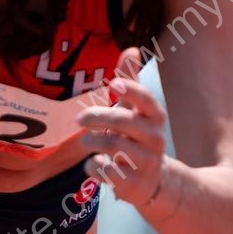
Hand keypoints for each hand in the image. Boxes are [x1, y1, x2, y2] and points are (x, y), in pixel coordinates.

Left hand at [76, 47, 168, 208]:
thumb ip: (130, 81)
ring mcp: (146, 162)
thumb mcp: (134, 110)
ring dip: (93, 142)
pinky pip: (108, 173)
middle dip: (97, 117)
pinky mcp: (134, 184)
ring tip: (85, 142)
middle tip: (78, 119)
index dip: (132, 91)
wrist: (151, 180)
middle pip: (123, 122)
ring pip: (114, 147)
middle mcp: (154, 138)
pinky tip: (94, 164)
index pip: (147, 100)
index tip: (114, 85)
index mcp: (154, 117)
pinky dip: (94, 167)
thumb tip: (131, 49)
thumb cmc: (136, 137)